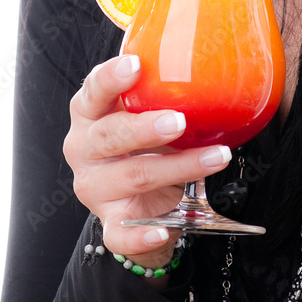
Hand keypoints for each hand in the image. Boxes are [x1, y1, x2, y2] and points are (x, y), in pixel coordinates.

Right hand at [64, 54, 231, 269]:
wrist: (137, 199)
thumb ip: (162, 93)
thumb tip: (211, 67)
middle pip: (110, 135)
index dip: (112, 77)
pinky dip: (141, 235)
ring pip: (133, 176)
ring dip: (178, 167)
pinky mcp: (110, 221)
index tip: (136, 65)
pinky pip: (120, 234)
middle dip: (145, 127)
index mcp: (90, 114)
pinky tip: (163, 231)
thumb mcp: (146, 113)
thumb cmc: (143, 144)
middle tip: (179, 121)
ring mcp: (95, 188)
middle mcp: (85, 149)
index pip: (93, 90)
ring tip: (216, 157)